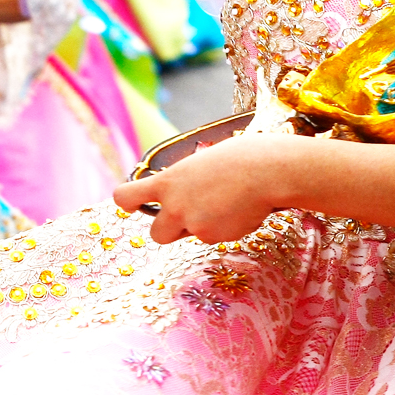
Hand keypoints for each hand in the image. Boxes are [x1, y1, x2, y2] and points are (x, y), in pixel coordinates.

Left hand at [112, 133, 293, 243]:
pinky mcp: (215, 237)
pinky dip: (224, 227)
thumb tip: (182, 193)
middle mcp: (175, 206)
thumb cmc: (239, 157)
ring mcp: (194, 225)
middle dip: (170, 228)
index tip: (133, 203)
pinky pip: (213, 236)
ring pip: (190, 234)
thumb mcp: (201, 163)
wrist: (268, 171)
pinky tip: (240, 208)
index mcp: (168, 181)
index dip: (128, 201)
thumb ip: (184, 181)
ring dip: (201, 225)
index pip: (126, 197)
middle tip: (190, 214)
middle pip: (156, 234)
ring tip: (226, 202)